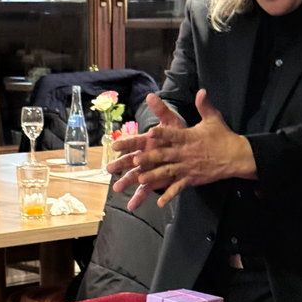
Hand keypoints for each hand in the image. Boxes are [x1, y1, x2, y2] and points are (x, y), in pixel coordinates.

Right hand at [108, 93, 184, 209]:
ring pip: (135, 177)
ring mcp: (149, 170)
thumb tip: (151, 95)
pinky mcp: (155, 181)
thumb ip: (161, 110)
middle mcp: (145, 156)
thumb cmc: (179, 134)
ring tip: (117, 188)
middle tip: (109, 169)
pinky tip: (132, 206)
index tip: (115, 146)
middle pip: (130, 161)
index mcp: (147, 142)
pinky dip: (139, 198)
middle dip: (120, 165)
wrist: (191, 149)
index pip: (134, 142)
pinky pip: (146, 190)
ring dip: (126, 182)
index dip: (125, 144)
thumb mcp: (171, 121)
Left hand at [113, 89, 255, 209]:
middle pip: (165, 155)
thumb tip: (202, 90)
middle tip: (135, 160)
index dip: (162, 132)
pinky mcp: (192, 179)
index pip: (173, 134)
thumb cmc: (223, 136)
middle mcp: (186, 153)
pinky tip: (160, 202)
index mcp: (189, 137)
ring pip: (168, 172)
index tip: (149, 132)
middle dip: (149, 158)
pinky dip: (169, 195)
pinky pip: (178, 188)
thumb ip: (204, 105)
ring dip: (153, 176)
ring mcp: (188, 167)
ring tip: (140, 179)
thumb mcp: (214, 118)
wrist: (236, 156)